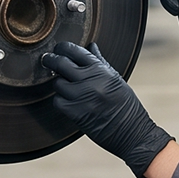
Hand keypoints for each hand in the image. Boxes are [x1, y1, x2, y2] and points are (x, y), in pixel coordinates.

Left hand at [41, 41, 175, 177]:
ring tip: (65, 85)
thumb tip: (90, 46)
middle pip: (60, 63)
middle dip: (50, 59)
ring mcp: (81, 97)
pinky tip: (68, 101)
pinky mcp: (74, 113)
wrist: (131, 131)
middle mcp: (90, 81)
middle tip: (47, 59)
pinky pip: (58, 101)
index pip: (75, 51)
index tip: (59, 49)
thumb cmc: (125, 105)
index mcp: (101, 70)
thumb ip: (100, 62)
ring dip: (58, 83)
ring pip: (57, 83)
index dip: (63, 47)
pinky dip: (60, 100)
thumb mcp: (115, 79)